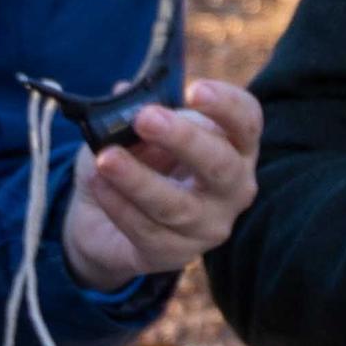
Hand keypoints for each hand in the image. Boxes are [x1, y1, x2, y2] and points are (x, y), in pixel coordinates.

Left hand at [61, 80, 261, 284]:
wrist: (104, 219)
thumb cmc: (136, 162)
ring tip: (106, 158)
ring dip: (138, 179)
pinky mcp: (175, 254)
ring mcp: (209, 226)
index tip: (193, 91)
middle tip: (145, 118)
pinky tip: (98, 184)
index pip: (247, 122)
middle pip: (221, 165)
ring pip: (178, 205)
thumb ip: (136, 111)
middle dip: (183, 140)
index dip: (226, 105)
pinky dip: (119, 206)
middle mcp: (233, 188)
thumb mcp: (137, 129)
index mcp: (233, 146)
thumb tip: (125, 95)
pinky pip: (147, 231)